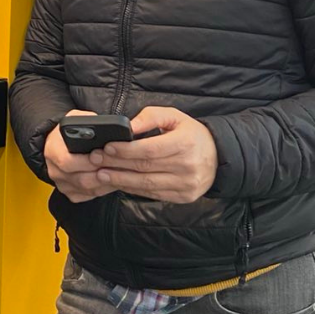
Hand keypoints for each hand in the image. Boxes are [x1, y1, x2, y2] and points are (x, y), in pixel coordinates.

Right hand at [44, 110, 115, 202]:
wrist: (59, 143)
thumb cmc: (69, 130)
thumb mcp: (75, 117)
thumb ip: (88, 120)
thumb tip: (106, 126)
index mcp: (53, 150)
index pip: (68, 161)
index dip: (88, 161)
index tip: (105, 156)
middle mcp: (54, 170)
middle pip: (80, 179)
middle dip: (102, 173)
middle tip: (119, 166)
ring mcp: (62, 184)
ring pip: (87, 189)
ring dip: (106, 182)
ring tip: (121, 173)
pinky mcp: (70, 192)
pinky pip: (89, 195)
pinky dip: (103, 189)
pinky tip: (113, 180)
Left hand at [88, 106, 218, 203]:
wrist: (219, 157)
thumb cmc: (191, 134)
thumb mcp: (174, 116)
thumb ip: (150, 117)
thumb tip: (127, 126)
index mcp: (185, 143)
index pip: (149, 149)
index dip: (125, 150)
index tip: (106, 147)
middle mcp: (187, 166)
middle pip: (144, 167)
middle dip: (116, 164)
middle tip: (95, 160)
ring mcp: (186, 184)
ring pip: (146, 184)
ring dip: (120, 179)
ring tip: (101, 174)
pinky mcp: (183, 197)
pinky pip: (152, 194)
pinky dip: (133, 188)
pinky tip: (119, 182)